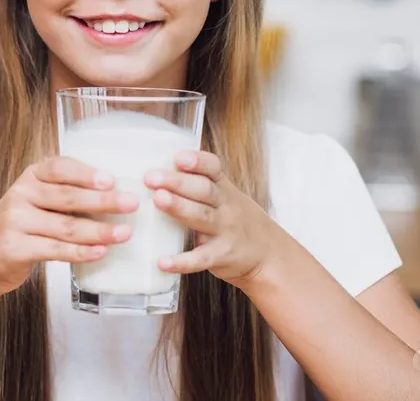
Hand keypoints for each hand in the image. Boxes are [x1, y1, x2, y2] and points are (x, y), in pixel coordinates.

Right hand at [0, 157, 139, 294]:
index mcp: (30, 176)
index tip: (111, 179)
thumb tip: (115, 193)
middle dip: (103, 201)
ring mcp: (15, 221)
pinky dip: (81, 252)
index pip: (59, 167)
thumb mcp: (36, 199)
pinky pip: (55, 250)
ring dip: (99, 231)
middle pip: (67, 197)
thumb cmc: (22, 225)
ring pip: (65, 227)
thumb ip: (65, 193)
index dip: (85, 173)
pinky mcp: (15, 248)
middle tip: (131, 204)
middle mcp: (21, 194)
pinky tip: (100, 252)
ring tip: (124, 233)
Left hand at [145, 150, 274, 289]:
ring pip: (202, 216)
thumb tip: (158, 170)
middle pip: (203, 189)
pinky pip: (200, 258)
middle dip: (177, 182)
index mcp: (224, 189)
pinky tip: (162, 262)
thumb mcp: (226, 197)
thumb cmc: (236, 221)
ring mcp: (225, 231)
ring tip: (158, 200)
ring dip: (179, 207)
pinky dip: (181, 261)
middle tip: (150, 177)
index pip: (213, 168)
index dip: (197, 161)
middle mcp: (226, 207)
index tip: (178, 157)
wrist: (268, 256)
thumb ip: (199, 184)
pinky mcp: (221, 256)